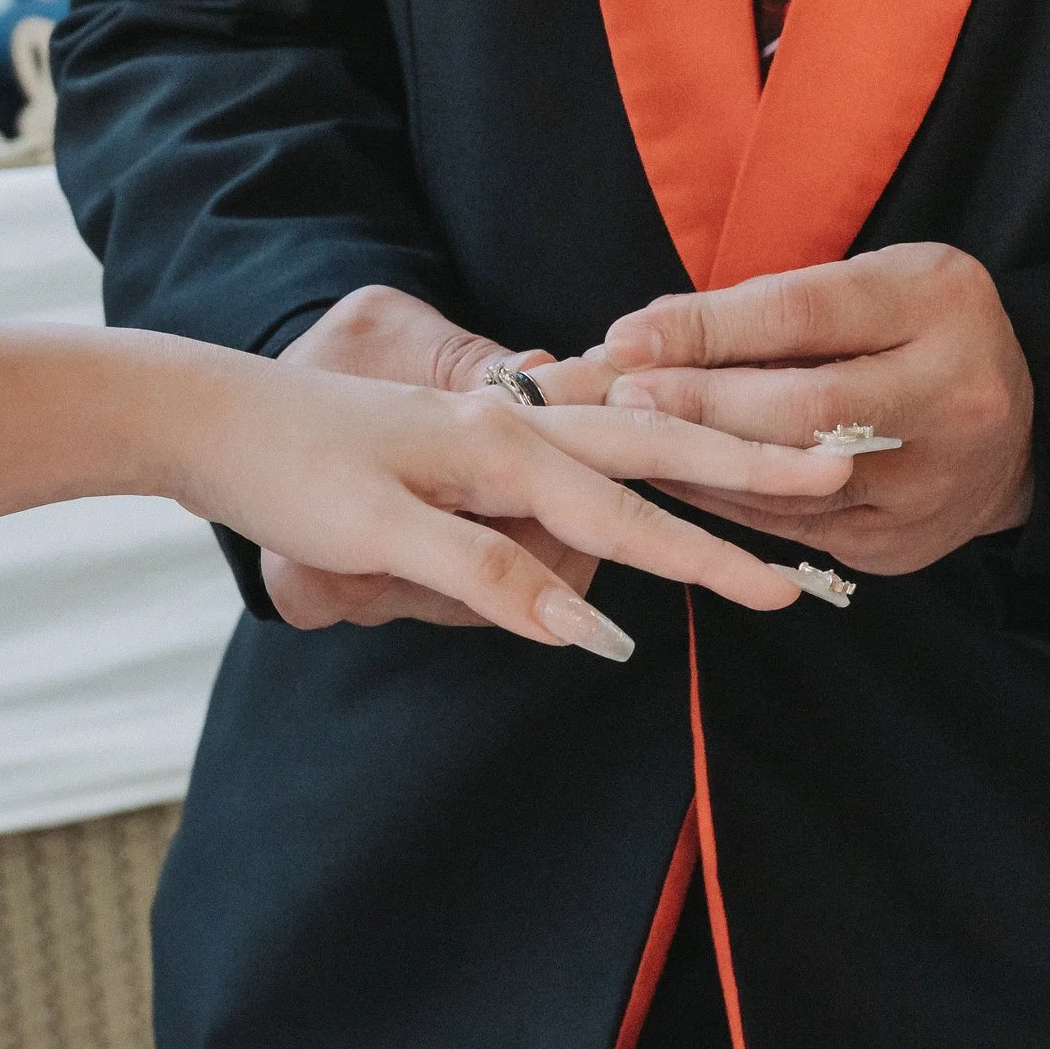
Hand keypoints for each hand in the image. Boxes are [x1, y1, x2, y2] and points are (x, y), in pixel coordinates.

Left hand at [175, 352, 850, 656]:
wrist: (214, 418)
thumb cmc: (286, 474)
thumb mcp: (379, 535)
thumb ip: (488, 577)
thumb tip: (589, 630)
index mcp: (500, 447)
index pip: (627, 511)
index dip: (706, 553)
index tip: (780, 585)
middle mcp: (511, 426)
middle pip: (655, 446)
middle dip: (745, 467)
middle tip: (835, 475)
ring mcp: (494, 427)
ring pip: (622, 443)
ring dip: (701, 458)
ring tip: (785, 473)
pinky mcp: (474, 442)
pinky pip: (576, 452)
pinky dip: (634, 462)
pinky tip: (661, 472)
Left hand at [568, 242, 1033, 575]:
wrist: (1018, 433)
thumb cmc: (917, 335)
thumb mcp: (869, 286)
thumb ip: (772, 307)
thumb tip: (643, 339)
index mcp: (941, 305)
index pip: (806, 315)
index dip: (707, 330)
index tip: (626, 339)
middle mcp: (952, 399)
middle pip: (802, 410)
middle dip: (696, 405)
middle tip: (615, 397)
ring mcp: (931, 485)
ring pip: (786, 483)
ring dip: (694, 462)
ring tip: (622, 441)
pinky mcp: (897, 545)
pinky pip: (790, 527)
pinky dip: (721, 503)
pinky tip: (669, 483)